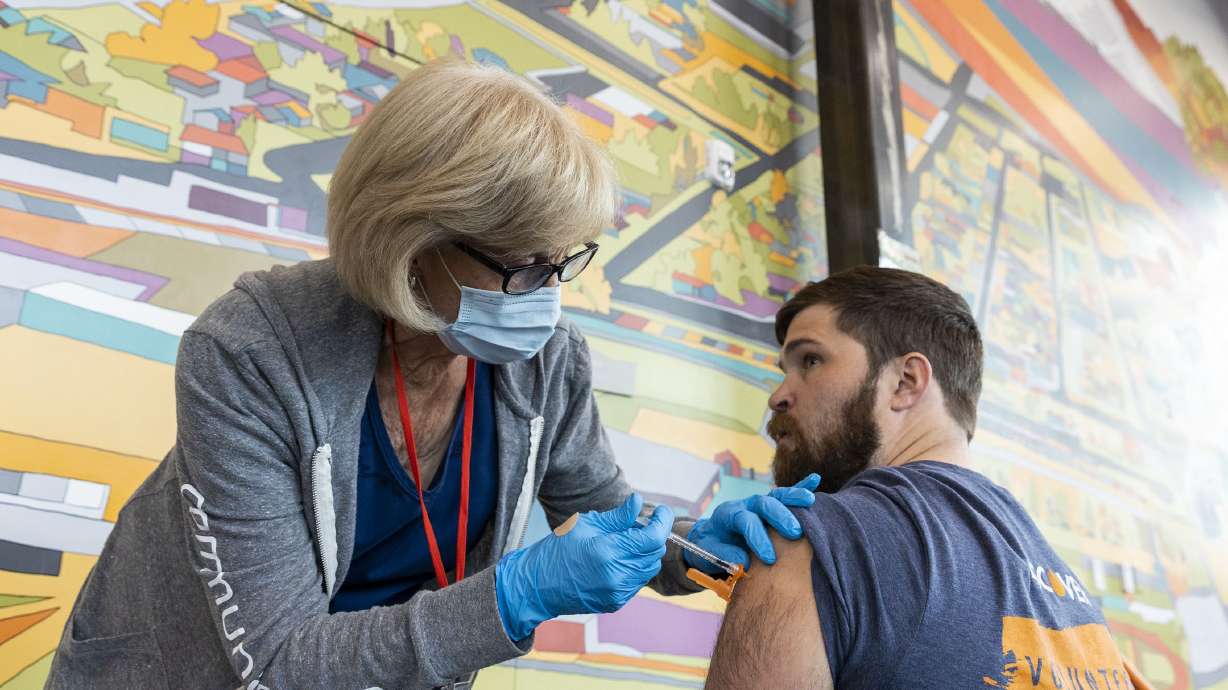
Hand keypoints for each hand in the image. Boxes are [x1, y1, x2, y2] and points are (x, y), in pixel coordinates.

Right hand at [495, 493, 673, 639]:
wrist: (537, 586)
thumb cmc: (557, 551)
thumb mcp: (585, 524)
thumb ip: (617, 517)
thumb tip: (639, 502)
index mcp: (608, 552)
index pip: (652, 538)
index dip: (662, 521)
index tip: (661, 511)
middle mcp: (616, 576)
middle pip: (654, 553)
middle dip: (653, 535)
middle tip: (638, 523)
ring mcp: (617, 592)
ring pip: (649, 568)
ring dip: (644, 552)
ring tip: (624, 541)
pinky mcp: (615, 602)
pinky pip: (637, 581)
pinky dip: (635, 567)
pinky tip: (617, 559)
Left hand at [684, 473, 820, 573]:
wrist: (709, 538)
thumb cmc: (710, 547)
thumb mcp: (708, 553)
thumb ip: (723, 554)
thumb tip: (743, 558)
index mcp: (727, 515)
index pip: (745, 521)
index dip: (757, 537)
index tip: (770, 557)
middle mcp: (744, 505)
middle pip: (763, 503)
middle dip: (779, 516)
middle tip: (795, 533)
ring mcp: (757, 503)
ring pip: (775, 495)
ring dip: (793, 496)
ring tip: (810, 500)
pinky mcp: (768, 506)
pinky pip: (784, 495)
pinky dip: (799, 487)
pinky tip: (815, 480)